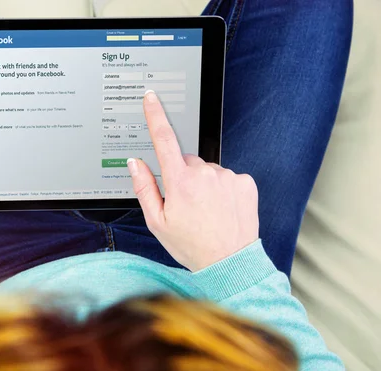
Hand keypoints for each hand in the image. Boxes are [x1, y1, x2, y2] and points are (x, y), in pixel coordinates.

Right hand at [127, 91, 258, 271]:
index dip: (156, 115)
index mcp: (180, 182)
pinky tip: (221, 209)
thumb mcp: (157, 221)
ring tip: (206, 210)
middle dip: (183, 175)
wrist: (230, 263)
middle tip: (185, 204)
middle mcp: (205, 173)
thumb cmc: (191, 245)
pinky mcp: (245, 182)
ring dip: (204, 184)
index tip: (152, 97)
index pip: (164, 139)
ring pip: (207, 170)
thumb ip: (144, 188)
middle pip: (187, 161)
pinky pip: (227, 177)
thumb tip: (135, 164)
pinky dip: (222, 189)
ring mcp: (227, 176)